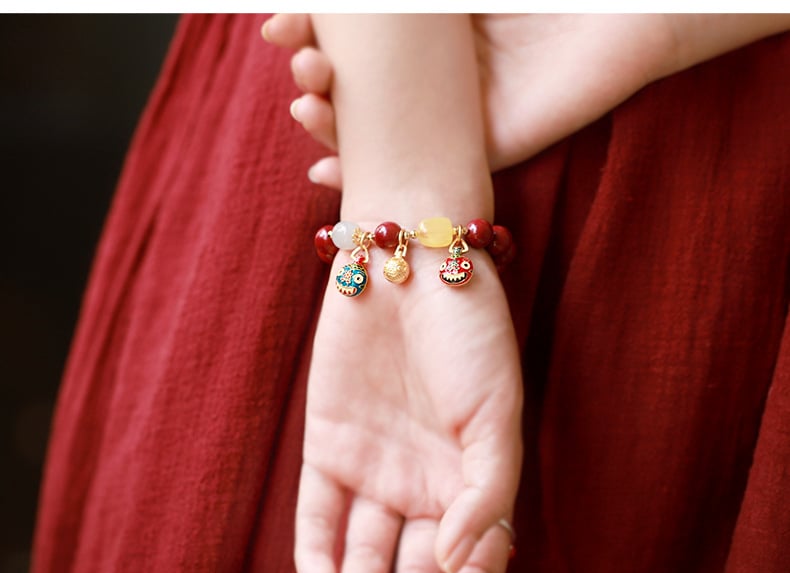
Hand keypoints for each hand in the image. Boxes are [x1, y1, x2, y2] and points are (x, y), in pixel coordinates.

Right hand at [263, 13, 789, 188]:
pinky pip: (410, 176)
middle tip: (303, 64)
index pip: (351, 45)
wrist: (625, 11)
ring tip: (307, 104)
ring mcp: (453, 121)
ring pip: (372, 136)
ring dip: (327, 127)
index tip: (278, 28)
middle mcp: (433, 83)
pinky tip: (325, 173)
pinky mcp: (478, 154)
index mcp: (427, 39)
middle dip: (313, 78)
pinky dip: (361, 181)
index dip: (309, 36)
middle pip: (352, 91)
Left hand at [296, 243, 521, 572]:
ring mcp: (377, 466)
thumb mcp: (497, 419)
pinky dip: (316, 553)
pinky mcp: (329, 445)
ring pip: (363, 549)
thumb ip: (484, 495)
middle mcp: (425, 482)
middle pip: (413, 567)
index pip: (471, 568)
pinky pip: (318, 513)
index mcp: (474, 481)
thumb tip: (460, 560)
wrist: (411, 267)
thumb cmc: (470, 339)